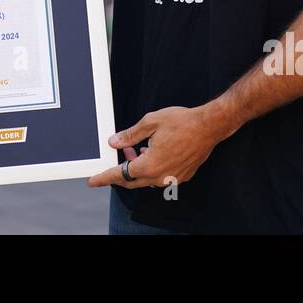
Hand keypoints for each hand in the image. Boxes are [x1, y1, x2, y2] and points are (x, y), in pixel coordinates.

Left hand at [86, 105, 223, 189]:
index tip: (93, 181)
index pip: (120, 174)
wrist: (209, 126)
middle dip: (121, 173)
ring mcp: (173, 178)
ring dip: (138, 168)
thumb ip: (130, 135)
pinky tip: (153, 152)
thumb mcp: (150, 122)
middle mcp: (161, 176)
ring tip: (137, 150)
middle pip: (132, 181)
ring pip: (147, 180)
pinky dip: (153, 169)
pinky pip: (161, 177)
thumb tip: (115, 142)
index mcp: (149, 164)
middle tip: (117, 160)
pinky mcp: (182, 176)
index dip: (104, 177)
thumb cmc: (182, 122)